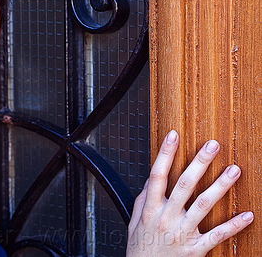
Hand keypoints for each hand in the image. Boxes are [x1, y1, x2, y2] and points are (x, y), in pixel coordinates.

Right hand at [126, 130, 253, 255]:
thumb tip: (151, 180)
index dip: (165, 154)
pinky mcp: (195, 249)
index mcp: (150, 209)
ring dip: (220, 186)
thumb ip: (142, 199)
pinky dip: (233, 226)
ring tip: (234, 170)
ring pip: (203, 205)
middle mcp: (166, 217)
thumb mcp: (134, 222)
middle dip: (199, 163)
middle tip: (212, 146)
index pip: (157, 176)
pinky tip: (247, 215)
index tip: (174, 136)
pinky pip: (217, 236)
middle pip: (184, 185)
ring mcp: (182, 233)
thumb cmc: (140, 249)